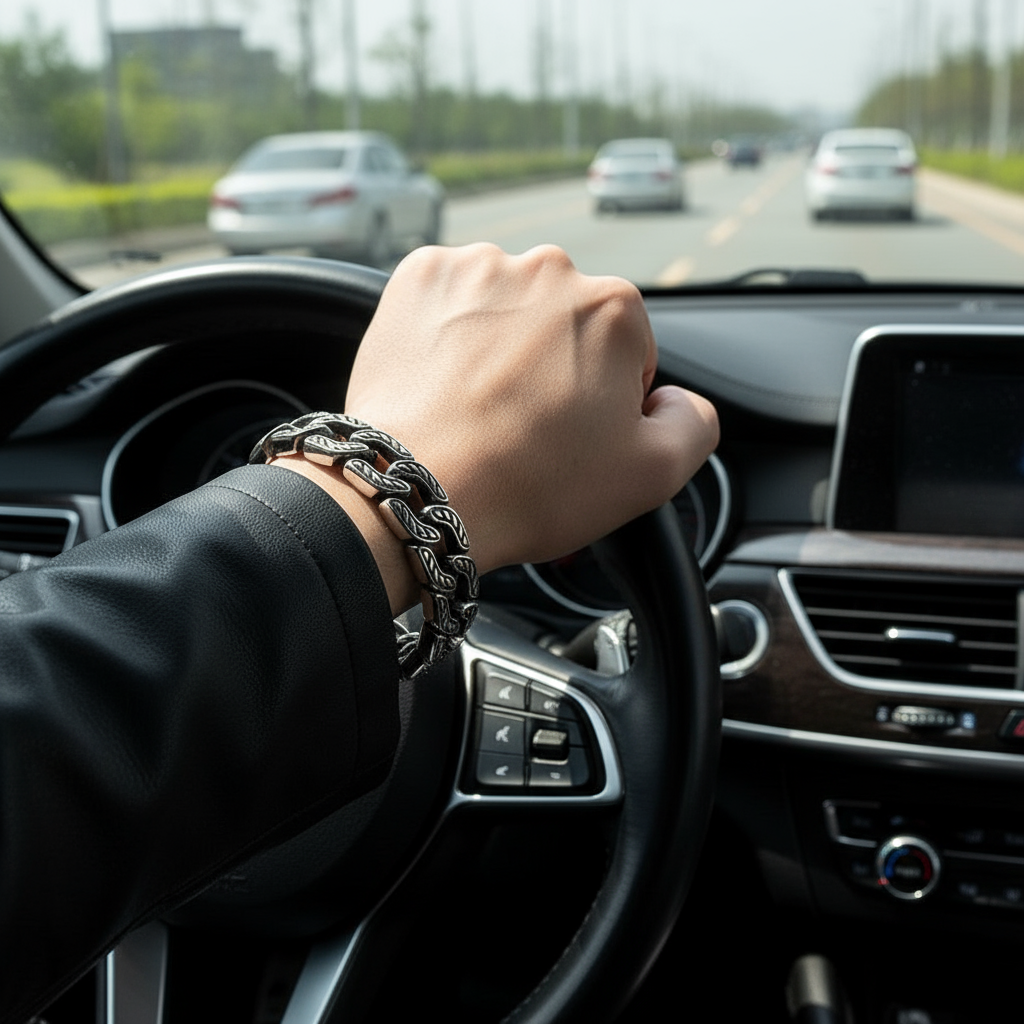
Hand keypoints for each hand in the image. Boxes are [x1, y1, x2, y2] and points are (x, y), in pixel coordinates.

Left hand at [344, 243, 718, 577]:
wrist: (416, 490)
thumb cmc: (531, 485)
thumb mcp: (653, 475)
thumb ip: (695, 422)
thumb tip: (677, 397)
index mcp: (613, 307)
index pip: (626, 353)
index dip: (603, 403)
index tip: (569, 437)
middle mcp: (549, 268)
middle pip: (565, 325)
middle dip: (553, 368)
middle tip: (522, 428)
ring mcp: (477, 267)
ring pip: (506, 309)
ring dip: (500, 347)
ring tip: (477, 408)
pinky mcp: (417, 277)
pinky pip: (449, 300)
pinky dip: (448, 332)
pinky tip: (444, 381)